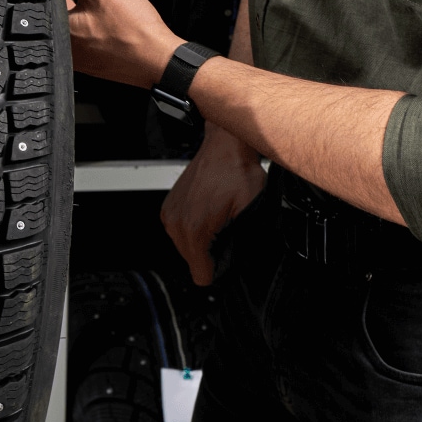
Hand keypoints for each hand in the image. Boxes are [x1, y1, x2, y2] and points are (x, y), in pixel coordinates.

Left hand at [47, 0, 183, 86]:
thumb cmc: (133, 30)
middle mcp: (63, 49)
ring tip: (99, 4)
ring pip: (73, 23)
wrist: (161, 61)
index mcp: (56, 33)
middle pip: (55, 9)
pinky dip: (95, 25)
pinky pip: (89, 37)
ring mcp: (80, 59)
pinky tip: (108, 21)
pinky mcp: (96, 62)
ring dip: (82, 9)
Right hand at [160, 125, 266, 285]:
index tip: (229, 255)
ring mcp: (170, 215)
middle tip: (227, 231)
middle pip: (194, 263)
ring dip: (203, 241)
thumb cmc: (237, 171)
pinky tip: (208, 213)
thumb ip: (243, 243)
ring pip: (187, 249)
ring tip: (218, 219)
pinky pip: (181, 233)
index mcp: (194, 229)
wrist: (224, 146)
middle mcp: (176, 224)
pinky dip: (195, 229)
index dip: (220, 270)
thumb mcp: (252, 212)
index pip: (201, 275)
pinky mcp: (169, 208)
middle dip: (212, 254)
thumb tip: (239, 262)